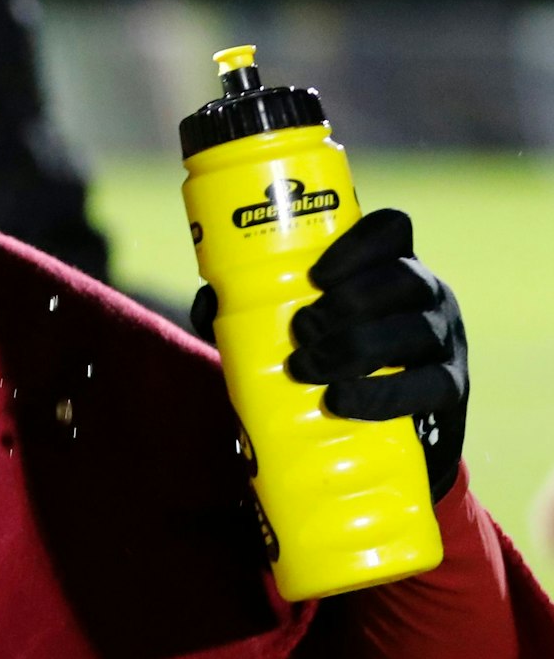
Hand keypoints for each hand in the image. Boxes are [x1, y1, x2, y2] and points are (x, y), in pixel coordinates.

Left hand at [191, 209, 466, 501]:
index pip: (391, 230)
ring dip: (355, 348)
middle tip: (301, 330)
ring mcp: (444, 339)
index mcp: (387, 265)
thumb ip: (249, 310)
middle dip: (348, 303)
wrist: (372, 428)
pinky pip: (429, 384)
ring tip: (306, 369)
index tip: (317, 274)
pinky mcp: (450, 386)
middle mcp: (425, 293)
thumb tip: (209, 301)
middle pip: (403, 279)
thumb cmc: (327, 358)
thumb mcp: (292, 327)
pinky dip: (379, 394)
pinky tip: (340, 400)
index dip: (358, 244)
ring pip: (416, 329)